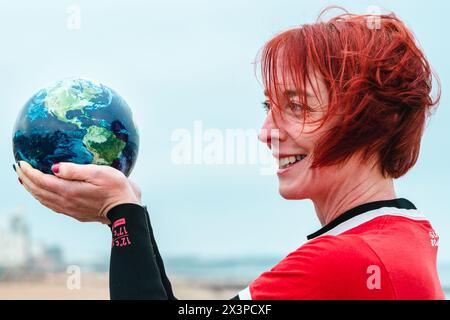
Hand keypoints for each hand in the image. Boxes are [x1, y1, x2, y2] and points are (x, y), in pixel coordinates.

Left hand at [15, 161, 140, 223]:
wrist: (126, 210)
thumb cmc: (116, 188)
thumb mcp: (99, 173)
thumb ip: (76, 170)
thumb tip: (54, 168)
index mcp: (69, 190)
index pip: (41, 181)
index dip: (29, 172)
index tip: (21, 162)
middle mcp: (66, 202)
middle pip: (38, 191)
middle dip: (26, 179)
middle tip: (19, 168)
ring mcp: (69, 209)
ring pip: (43, 199)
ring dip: (32, 189)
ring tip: (25, 180)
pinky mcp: (75, 213)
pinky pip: (52, 205)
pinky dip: (41, 197)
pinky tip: (42, 194)